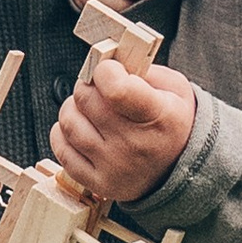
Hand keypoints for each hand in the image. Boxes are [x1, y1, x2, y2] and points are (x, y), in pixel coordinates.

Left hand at [50, 52, 196, 201]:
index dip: (104, 70)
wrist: (179, 171)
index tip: (109, 69)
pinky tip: (80, 127)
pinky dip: (63, 133)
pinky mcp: (98, 182)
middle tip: (97, 87)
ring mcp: (114, 166)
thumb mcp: (174, 90)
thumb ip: (142, 70)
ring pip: (69, 122)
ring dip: (73, 107)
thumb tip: (108, 60)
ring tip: (88, 107)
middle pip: (86, 100)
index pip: (116, 89)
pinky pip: (62, 150)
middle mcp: (135, 144)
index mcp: (159, 117)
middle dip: (88, 85)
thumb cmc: (172, 124)